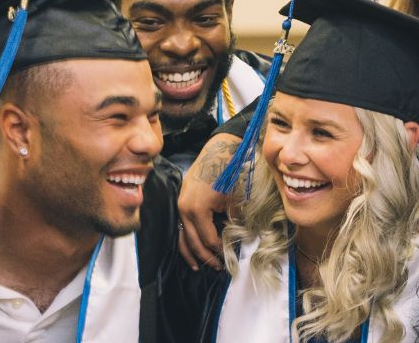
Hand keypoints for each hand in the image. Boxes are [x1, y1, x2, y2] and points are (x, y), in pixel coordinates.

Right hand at [176, 133, 243, 269]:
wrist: (218, 151)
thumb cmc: (229, 174)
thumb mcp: (235, 199)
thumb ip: (235, 222)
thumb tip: (238, 240)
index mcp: (197, 209)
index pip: (208, 239)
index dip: (219, 250)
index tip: (228, 257)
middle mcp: (184, 209)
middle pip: (193, 241)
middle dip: (205, 256)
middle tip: (217, 268)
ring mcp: (180, 205)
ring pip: (182, 236)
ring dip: (190, 253)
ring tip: (198, 267)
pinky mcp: (181, 201)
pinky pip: (182, 226)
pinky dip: (186, 239)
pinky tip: (191, 249)